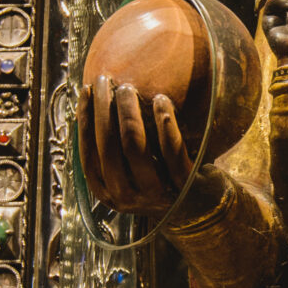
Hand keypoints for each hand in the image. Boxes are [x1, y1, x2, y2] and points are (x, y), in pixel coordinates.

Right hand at [77, 74, 191, 212]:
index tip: (86, 90)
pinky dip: (164, 123)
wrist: (202, 207)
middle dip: (103, 108)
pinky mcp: (184, 184)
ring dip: (129, 112)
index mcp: (108, 193)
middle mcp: (127, 197)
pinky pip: (170, 150)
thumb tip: (90, 107)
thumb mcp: (130, 171)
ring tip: (128, 87)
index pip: (88, 154)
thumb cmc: (160, 180)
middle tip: (105, 80)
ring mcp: (156, 193)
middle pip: (108, 146)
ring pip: (134, 146)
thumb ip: (112, 150)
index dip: (85, 120)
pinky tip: (161, 100)